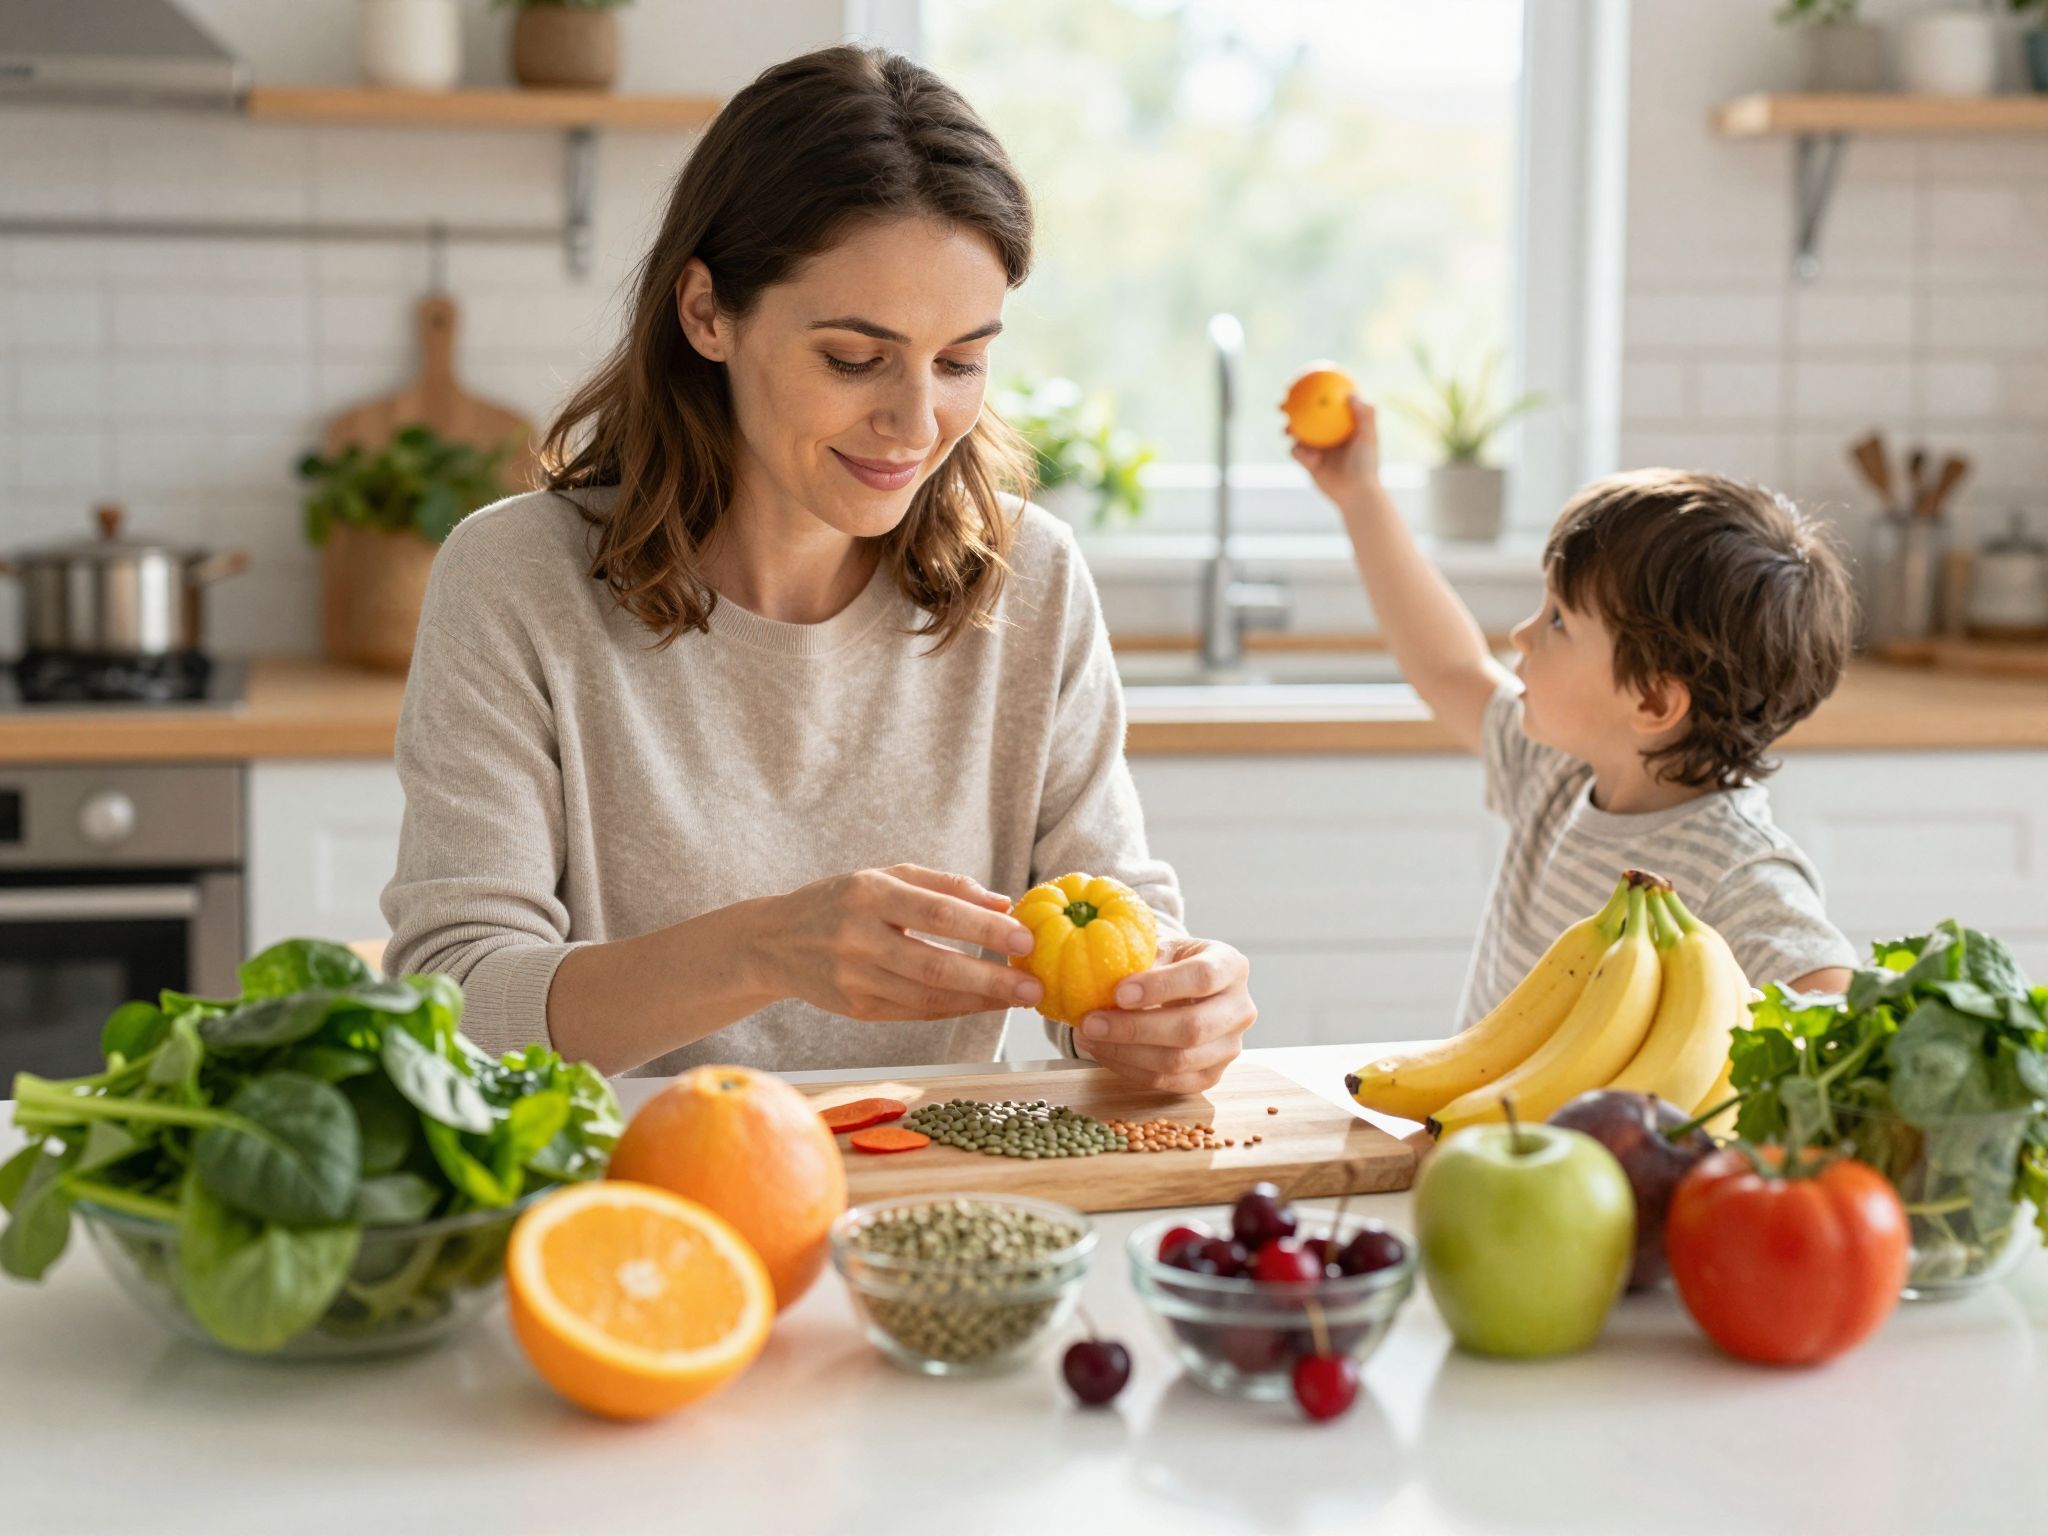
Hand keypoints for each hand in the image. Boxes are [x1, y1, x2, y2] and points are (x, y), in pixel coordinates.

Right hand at [762, 864, 1043, 1021]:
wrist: (773, 942)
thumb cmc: (839, 901)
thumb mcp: (883, 876)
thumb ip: (943, 885)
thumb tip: (1004, 903)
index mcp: (868, 893)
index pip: (937, 913)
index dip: (983, 929)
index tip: (1024, 939)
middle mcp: (857, 937)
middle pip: (934, 964)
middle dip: (990, 978)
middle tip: (1032, 985)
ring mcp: (854, 978)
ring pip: (928, 997)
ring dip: (980, 999)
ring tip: (1020, 996)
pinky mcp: (856, 1009)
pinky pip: (916, 1012)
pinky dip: (955, 1009)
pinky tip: (985, 1003)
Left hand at [1073, 936, 1254, 1094]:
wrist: (1184, 988)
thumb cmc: (1168, 962)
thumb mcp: (1159, 948)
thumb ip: (1139, 960)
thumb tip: (1100, 980)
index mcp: (1231, 966)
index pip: (1203, 977)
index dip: (1160, 986)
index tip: (1118, 993)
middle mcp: (1241, 1009)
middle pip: (1192, 1028)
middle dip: (1134, 1029)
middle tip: (1090, 1022)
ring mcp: (1230, 1047)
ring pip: (1179, 1061)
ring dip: (1126, 1053)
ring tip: (1088, 1037)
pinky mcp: (1212, 1075)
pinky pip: (1169, 1082)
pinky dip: (1130, 1069)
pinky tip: (1103, 1052)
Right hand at [1290, 396, 1382, 510]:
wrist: (1355, 494)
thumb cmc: (1366, 465)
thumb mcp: (1369, 437)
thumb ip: (1365, 414)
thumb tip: (1350, 393)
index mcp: (1342, 423)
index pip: (1327, 401)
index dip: (1315, 388)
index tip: (1306, 378)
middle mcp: (1329, 433)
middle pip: (1306, 414)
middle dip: (1292, 405)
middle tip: (1284, 400)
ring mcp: (1317, 447)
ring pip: (1297, 432)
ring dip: (1290, 428)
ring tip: (1288, 429)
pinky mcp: (1308, 462)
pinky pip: (1296, 452)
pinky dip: (1300, 452)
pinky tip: (1310, 457)